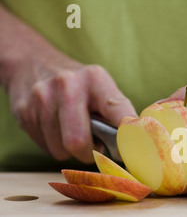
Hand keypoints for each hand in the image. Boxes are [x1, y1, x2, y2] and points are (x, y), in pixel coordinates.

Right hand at [6, 51, 136, 162]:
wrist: (32, 62)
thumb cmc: (78, 85)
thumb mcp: (101, 87)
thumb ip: (117, 113)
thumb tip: (132, 145)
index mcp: (96, 79)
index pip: (118, 113)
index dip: (127, 137)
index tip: (131, 150)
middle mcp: (67, 85)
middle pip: (78, 142)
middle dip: (89, 153)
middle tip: (94, 147)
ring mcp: (42, 97)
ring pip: (61, 150)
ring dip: (71, 150)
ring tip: (73, 132)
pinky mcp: (24, 111)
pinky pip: (46, 147)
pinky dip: (54, 145)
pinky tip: (56, 128)